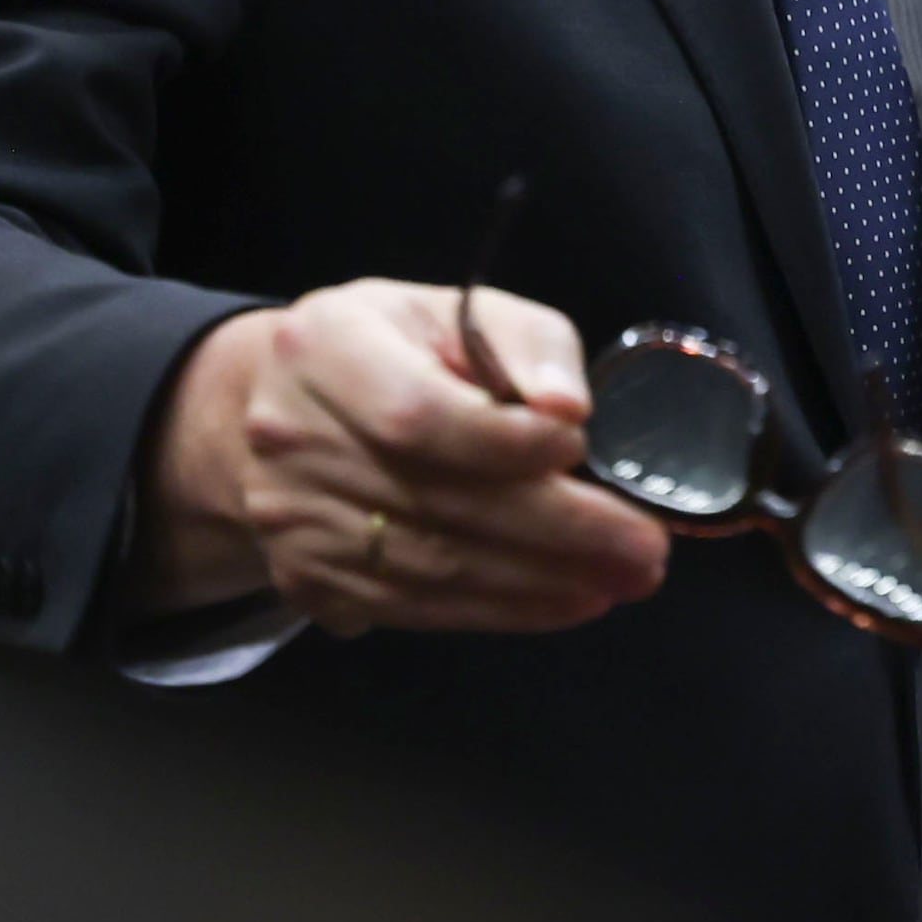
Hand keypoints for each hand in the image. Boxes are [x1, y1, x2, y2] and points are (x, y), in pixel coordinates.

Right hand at [133, 278, 672, 634]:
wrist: (278, 408)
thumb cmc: (396, 348)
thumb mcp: (458, 310)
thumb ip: (526, 343)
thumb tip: (567, 409)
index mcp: (325, 348)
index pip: (416, 414)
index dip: (502, 442)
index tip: (577, 448)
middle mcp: (290, 438)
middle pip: (435, 502)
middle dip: (556, 531)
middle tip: (643, 548)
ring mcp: (290, 518)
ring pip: (427, 569)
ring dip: (537, 585)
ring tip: (620, 581)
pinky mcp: (304, 577)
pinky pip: (411, 608)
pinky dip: (497, 610)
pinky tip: (563, 600)